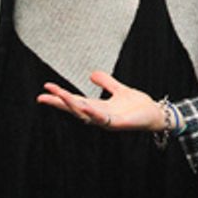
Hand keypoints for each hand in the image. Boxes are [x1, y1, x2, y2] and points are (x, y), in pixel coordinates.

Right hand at [37, 71, 163, 131]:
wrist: (154, 114)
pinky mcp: (117, 123)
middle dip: (59, 102)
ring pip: (85, 114)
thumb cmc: (138, 105)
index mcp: (99, 107)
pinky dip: (93, 114)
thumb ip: (106, 82)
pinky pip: (103, 119)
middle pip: (75, 109)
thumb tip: (91, 74)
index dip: (61, 96)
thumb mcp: (119, 89)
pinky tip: (85, 107)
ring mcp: (107, 121)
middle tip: (42, 96)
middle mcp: (99, 115)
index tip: (46, 88)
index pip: (75, 101)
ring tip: (60, 96)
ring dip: (72, 106)